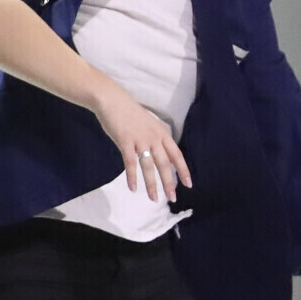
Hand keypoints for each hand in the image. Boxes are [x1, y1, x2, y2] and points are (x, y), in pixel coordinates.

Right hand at [90, 82, 190, 201]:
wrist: (112, 100)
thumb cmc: (128, 112)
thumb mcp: (148, 124)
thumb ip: (155, 138)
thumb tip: (159, 153)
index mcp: (161, 133)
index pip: (176, 155)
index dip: (183, 170)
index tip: (188, 184)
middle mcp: (154, 138)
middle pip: (165, 164)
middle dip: (169, 183)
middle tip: (172, 198)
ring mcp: (140, 140)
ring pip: (149, 167)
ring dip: (152, 184)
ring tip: (154, 199)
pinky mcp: (125, 142)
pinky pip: (130, 163)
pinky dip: (132, 177)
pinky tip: (133, 188)